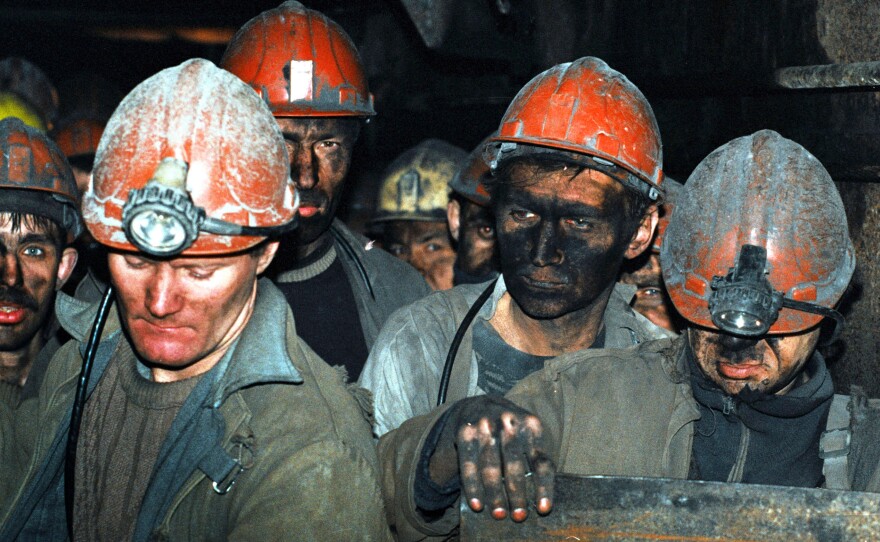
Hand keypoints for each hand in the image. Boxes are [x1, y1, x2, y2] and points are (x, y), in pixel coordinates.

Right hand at [428, 395, 553, 521]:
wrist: (478, 404)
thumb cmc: (510, 429)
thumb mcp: (527, 434)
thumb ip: (534, 457)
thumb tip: (539, 499)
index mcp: (531, 424)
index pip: (541, 461)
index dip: (544, 487)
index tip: (543, 510)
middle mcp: (508, 422)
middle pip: (514, 464)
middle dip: (516, 493)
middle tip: (519, 516)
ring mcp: (485, 425)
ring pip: (490, 466)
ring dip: (495, 493)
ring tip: (499, 514)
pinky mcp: (465, 432)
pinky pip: (469, 464)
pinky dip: (473, 486)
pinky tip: (477, 504)